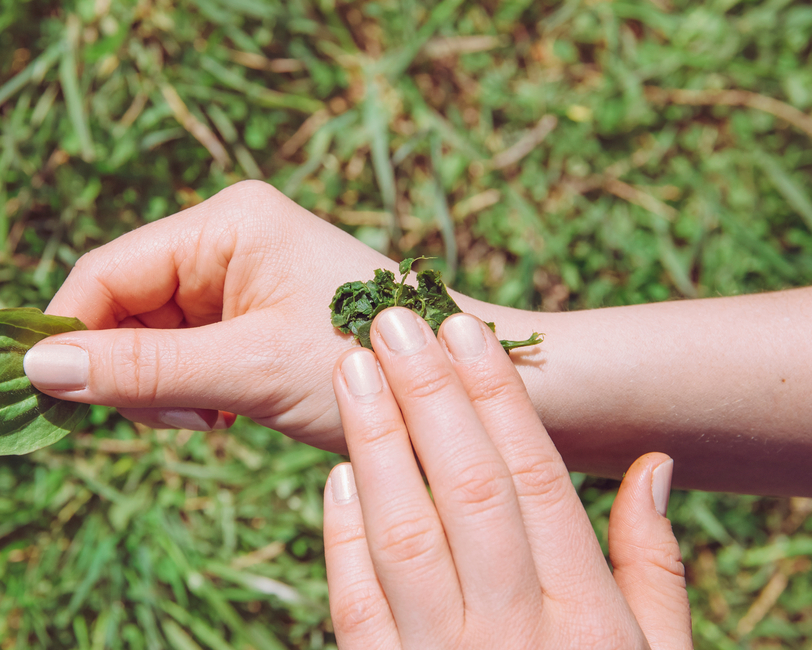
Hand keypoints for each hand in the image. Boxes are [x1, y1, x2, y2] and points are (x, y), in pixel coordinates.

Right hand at [23, 180, 401, 450]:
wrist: (446, 386)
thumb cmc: (364, 363)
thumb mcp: (249, 370)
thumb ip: (143, 370)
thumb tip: (36, 370)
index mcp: (226, 223)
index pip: (106, 272)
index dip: (69, 334)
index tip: (52, 398)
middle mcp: (226, 236)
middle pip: (123, 304)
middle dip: (132, 369)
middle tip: (183, 417)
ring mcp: (237, 273)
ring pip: (149, 334)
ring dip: (164, 386)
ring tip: (218, 414)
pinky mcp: (247, 308)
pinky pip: (183, 348)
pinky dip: (189, 387)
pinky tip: (228, 408)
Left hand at [323, 307, 691, 648]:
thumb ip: (655, 563)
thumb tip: (653, 465)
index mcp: (586, 613)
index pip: (533, 478)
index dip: (496, 399)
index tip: (465, 333)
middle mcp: (513, 631)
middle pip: (464, 489)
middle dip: (426, 397)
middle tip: (392, 322)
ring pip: (403, 535)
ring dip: (375, 445)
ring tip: (352, 370)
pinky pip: (357, 607)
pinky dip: (342, 537)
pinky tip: (336, 474)